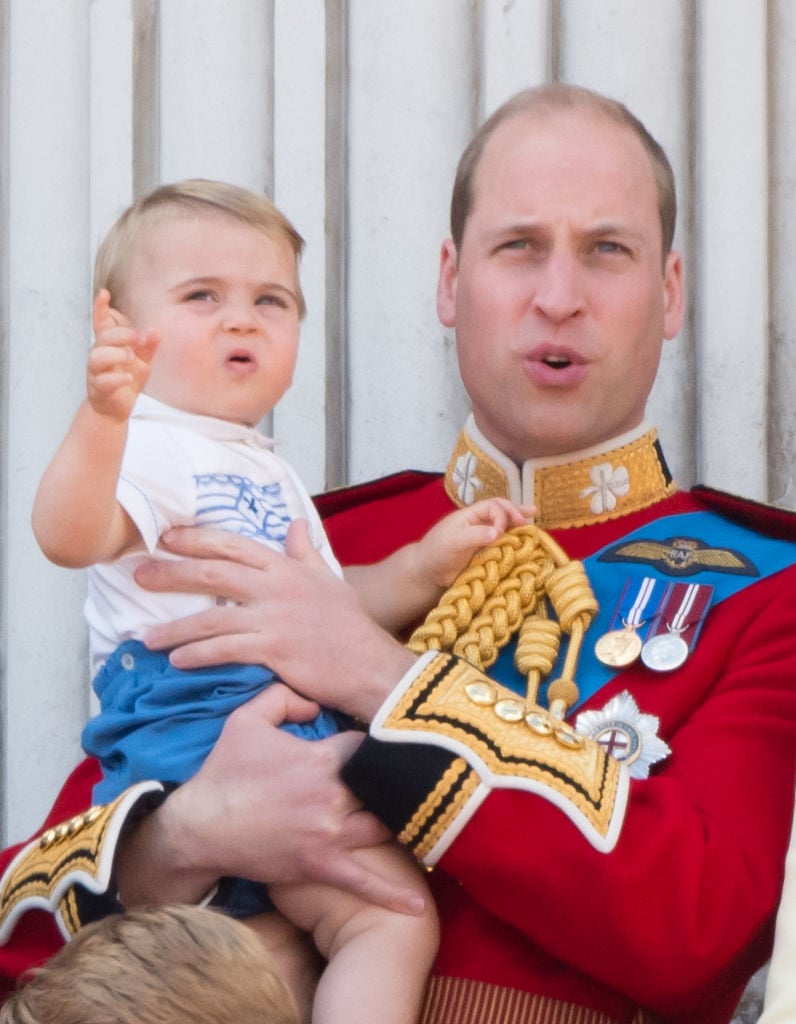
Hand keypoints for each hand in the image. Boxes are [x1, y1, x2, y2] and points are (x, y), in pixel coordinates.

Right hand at [88, 289, 158, 420]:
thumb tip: (155, 331)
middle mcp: (99, 356)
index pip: (101, 323)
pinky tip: (128, 378)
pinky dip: (116, 378)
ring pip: (97, 357)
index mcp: (109, 345)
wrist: (117, 408)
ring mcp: (96, 373)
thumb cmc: (127, 379)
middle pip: (103, 337)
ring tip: (131, 357)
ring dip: (116, 354)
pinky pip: (103, 381)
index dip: (101, 308)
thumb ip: (148, 346)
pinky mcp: (99, 389)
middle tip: (136, 338)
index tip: (104, 293)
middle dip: (120, 334)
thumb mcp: (142, 360)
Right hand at [117, 684, 424, 914]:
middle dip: (395, 784)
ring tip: (416, 820)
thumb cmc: (224, 772)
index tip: (379, 748)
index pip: (369, 748)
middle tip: (409, 782)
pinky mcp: (321, 866)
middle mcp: (332, 797)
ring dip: (399, 823)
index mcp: (321, 760)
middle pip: (384, 788)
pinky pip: (364, 882)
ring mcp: (330, 835)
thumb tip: (317, 702)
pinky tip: (417, 907)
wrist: (199, 828)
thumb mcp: (246, 720)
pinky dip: (391, 894)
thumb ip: (285, 698)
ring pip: (384, 827)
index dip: (377, 746)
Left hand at [135, 521, 416, 720]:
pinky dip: (197, 655)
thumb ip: (305, 553)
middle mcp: (277, 587)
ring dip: (173, 628)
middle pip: (213, 573)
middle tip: (140, 575)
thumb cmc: (349, 626)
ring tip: (145, 636)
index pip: (234, 544)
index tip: (167, 538)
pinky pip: (225, 650)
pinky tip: (176, 660)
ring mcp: (274, 618)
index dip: (197, 539)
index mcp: (287, 568)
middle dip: (172, 573)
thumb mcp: (329, 580)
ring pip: (212, 618)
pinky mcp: (274, 649)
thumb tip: (294, 524)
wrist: (370, 664)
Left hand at [418, 497, 534, 587]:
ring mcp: (483, 537)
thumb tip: (498, 532)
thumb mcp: (454, 541)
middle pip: (501, 510)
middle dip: (515, 512)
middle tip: (529, 517)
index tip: (502, 532)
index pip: (492, 507)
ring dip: (518, 520)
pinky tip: (524, 538)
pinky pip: (503, 542)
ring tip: (534, 515)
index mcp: (470, 515)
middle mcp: (478, 523)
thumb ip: (475, 535)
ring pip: (504, 524)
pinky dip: (515, 538)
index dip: (502, 515)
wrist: (429, 573)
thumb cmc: (437, 553)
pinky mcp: (486, 552)